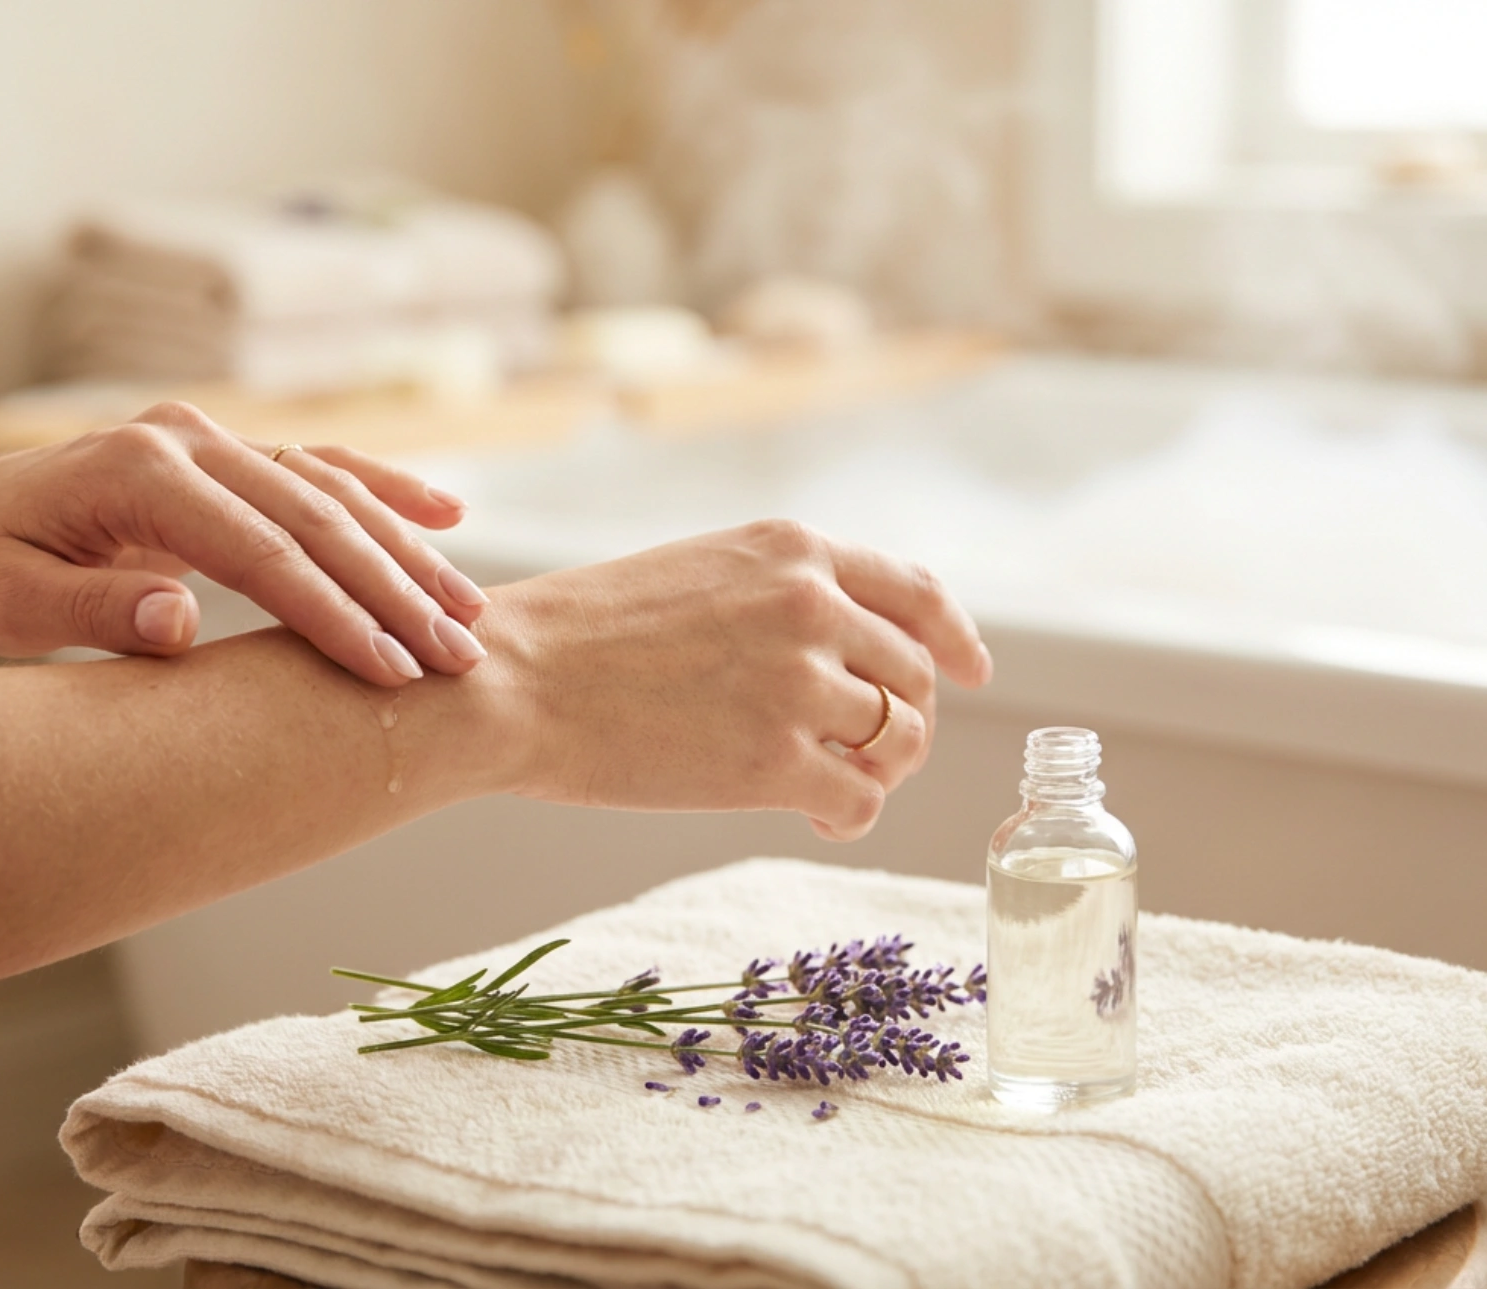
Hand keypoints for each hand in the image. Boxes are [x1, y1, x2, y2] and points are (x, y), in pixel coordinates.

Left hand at [0, 402, 490, 684]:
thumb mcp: (9, 605)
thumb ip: (94, 609)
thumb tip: (180, 620)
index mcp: (138, 468)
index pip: (260, 550)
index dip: (331, 614)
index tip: (390, 672)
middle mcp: (187, 436)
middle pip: (315, 517)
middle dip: (394, 592)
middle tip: (458, 658)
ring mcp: (213, 438)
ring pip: (333, 492)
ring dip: (407, 554)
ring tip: (470, 615)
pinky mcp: (229, 454)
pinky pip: (323, 469)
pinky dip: (388, 493)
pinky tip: (450, 516)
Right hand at [481, 520, 991, 840]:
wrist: (514, 682)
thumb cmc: (584, 636)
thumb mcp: (700, 574)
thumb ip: (781, 599)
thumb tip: (850, 658)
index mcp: (793, 551)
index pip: (916, 593)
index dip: (955, 638)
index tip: (972, 671)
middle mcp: (812, 607)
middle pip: (914, 677)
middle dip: (902, 721)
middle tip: (864, 754)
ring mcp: (799, 685)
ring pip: (899, 741)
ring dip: (876, 771)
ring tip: (830, 785)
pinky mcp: (777, 762)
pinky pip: (861, 801)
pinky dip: (852, 817)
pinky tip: (818, 819)